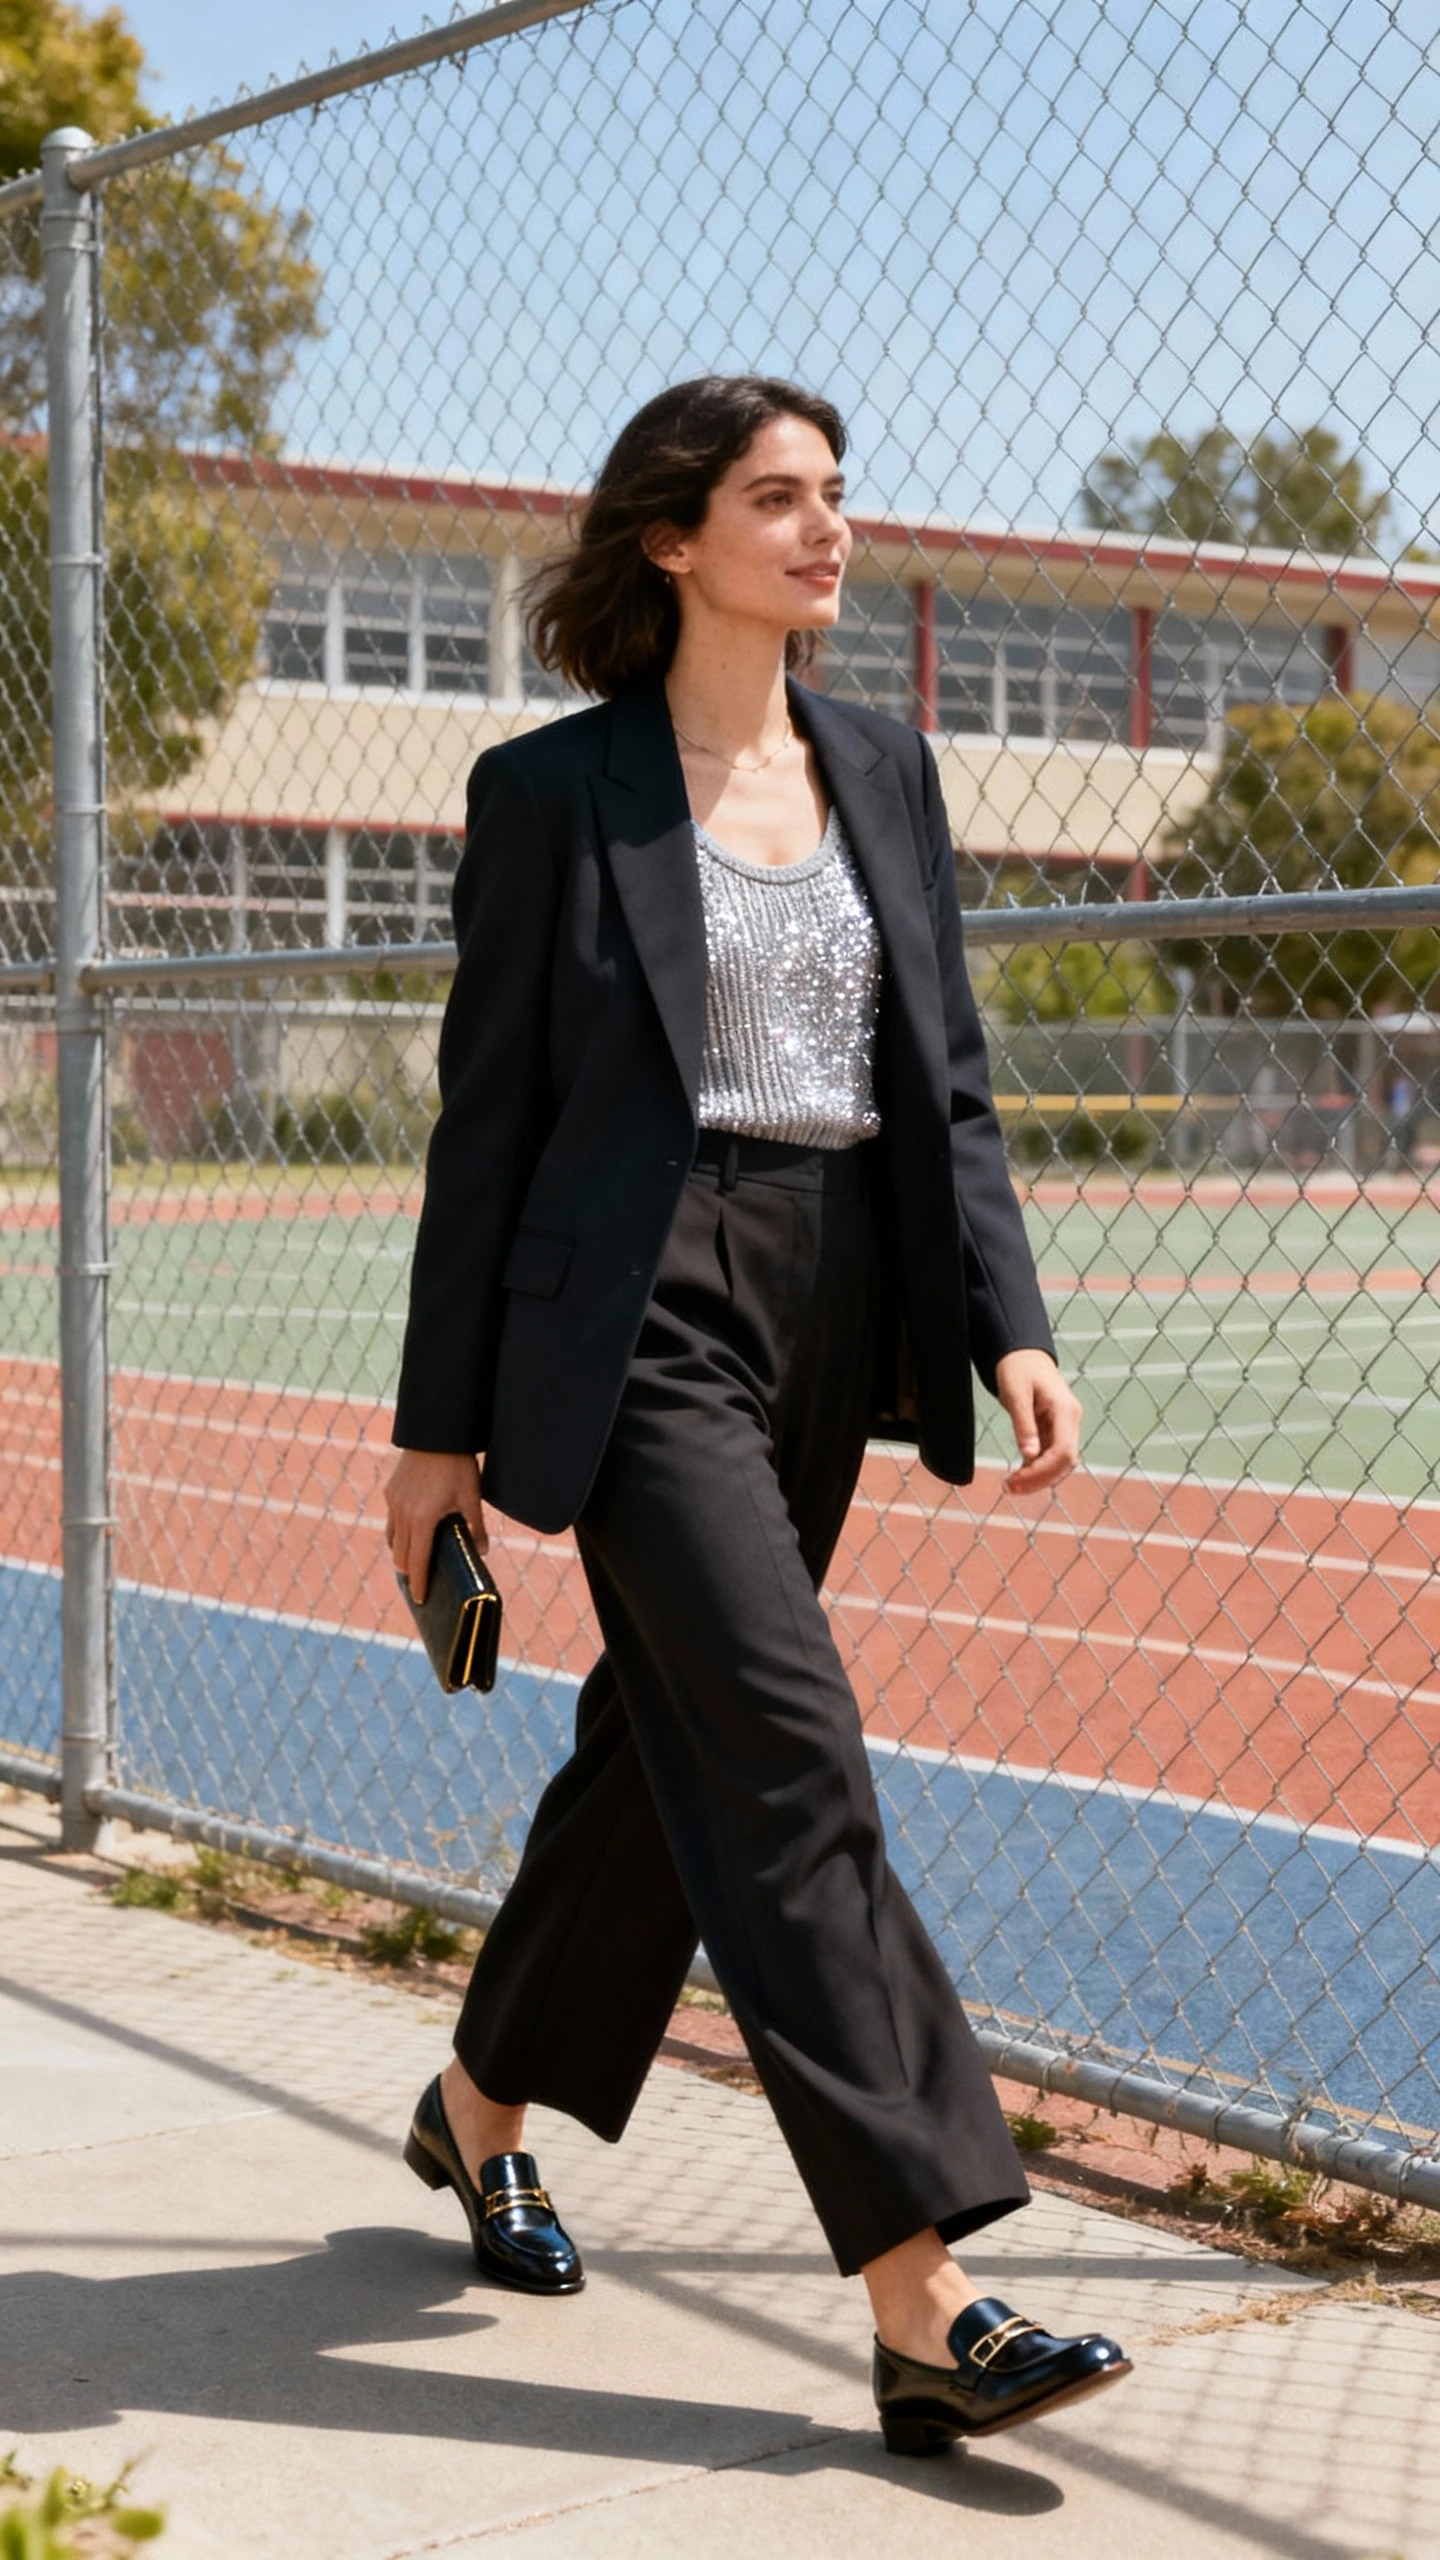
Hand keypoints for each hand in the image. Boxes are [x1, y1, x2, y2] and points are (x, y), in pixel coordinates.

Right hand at [385, 1447, 486, 1602]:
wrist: (436, 1433)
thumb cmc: (458, 1465)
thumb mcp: (471, 1497)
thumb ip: (476, 1526)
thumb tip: (483, 1550)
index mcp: (423, 1520)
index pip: (418, 1561)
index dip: (419, 1582)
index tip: (419, 1599)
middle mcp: (403, 1513)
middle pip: (401, 1554)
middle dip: (408, 1572)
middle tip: (417, 1586)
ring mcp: (394, 1501)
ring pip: (392, 1538)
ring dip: (401, 1553)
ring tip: (411, 1564)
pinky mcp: (391, 1490)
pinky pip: (392, 1519)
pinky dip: (398, 1532)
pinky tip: (409, 1534)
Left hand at [994, 1349, 1080, 1495]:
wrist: (1022, 1354)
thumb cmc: (1018, 1368)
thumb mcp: (1016, 1394)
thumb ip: (1024, 1425)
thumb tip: (1029, 1456)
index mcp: (1065, 1410)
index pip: (1064, 1451)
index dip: (1043, 1471)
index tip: (1017, 1480)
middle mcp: (1070, 1421)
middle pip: (1065, 1462)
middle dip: (1040, 1479)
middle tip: (1010, 1488)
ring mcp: (1064, 1427)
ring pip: (1059, 1463)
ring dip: (1038, 1478)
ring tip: (1010, 1487)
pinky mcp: (1054, 1430)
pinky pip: (1050, 1456)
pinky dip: (1036, 1469)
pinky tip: (1017, 1477)